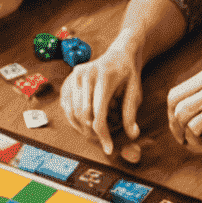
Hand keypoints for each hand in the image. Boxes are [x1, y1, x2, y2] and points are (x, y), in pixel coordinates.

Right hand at [62, 39, 142, 156]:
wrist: (119, 53)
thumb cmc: (128, 74)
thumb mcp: (135, 92)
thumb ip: (131, 113)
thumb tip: (133, 135)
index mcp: (104, 77)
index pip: (99, 114)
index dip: (103, 135)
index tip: (109, 149)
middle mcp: (85, 75)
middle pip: (84, 116)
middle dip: (93, 133)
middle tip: (104, 140)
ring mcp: (74, 76)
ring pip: (74, 113)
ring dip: (83, 128)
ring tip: (96, 132)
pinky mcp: (68, 80)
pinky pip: (67, 107)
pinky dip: (75, 119)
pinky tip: (86, 122)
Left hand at [166, 67, 201, 150]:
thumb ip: (198, 92)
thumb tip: (173, 117)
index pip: (174, 96)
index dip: (170, 114)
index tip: (176, 124)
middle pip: (181, 112)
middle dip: (177, 129)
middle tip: (183, 138)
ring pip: (193, 126)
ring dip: (191, 138)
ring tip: (198, 140)